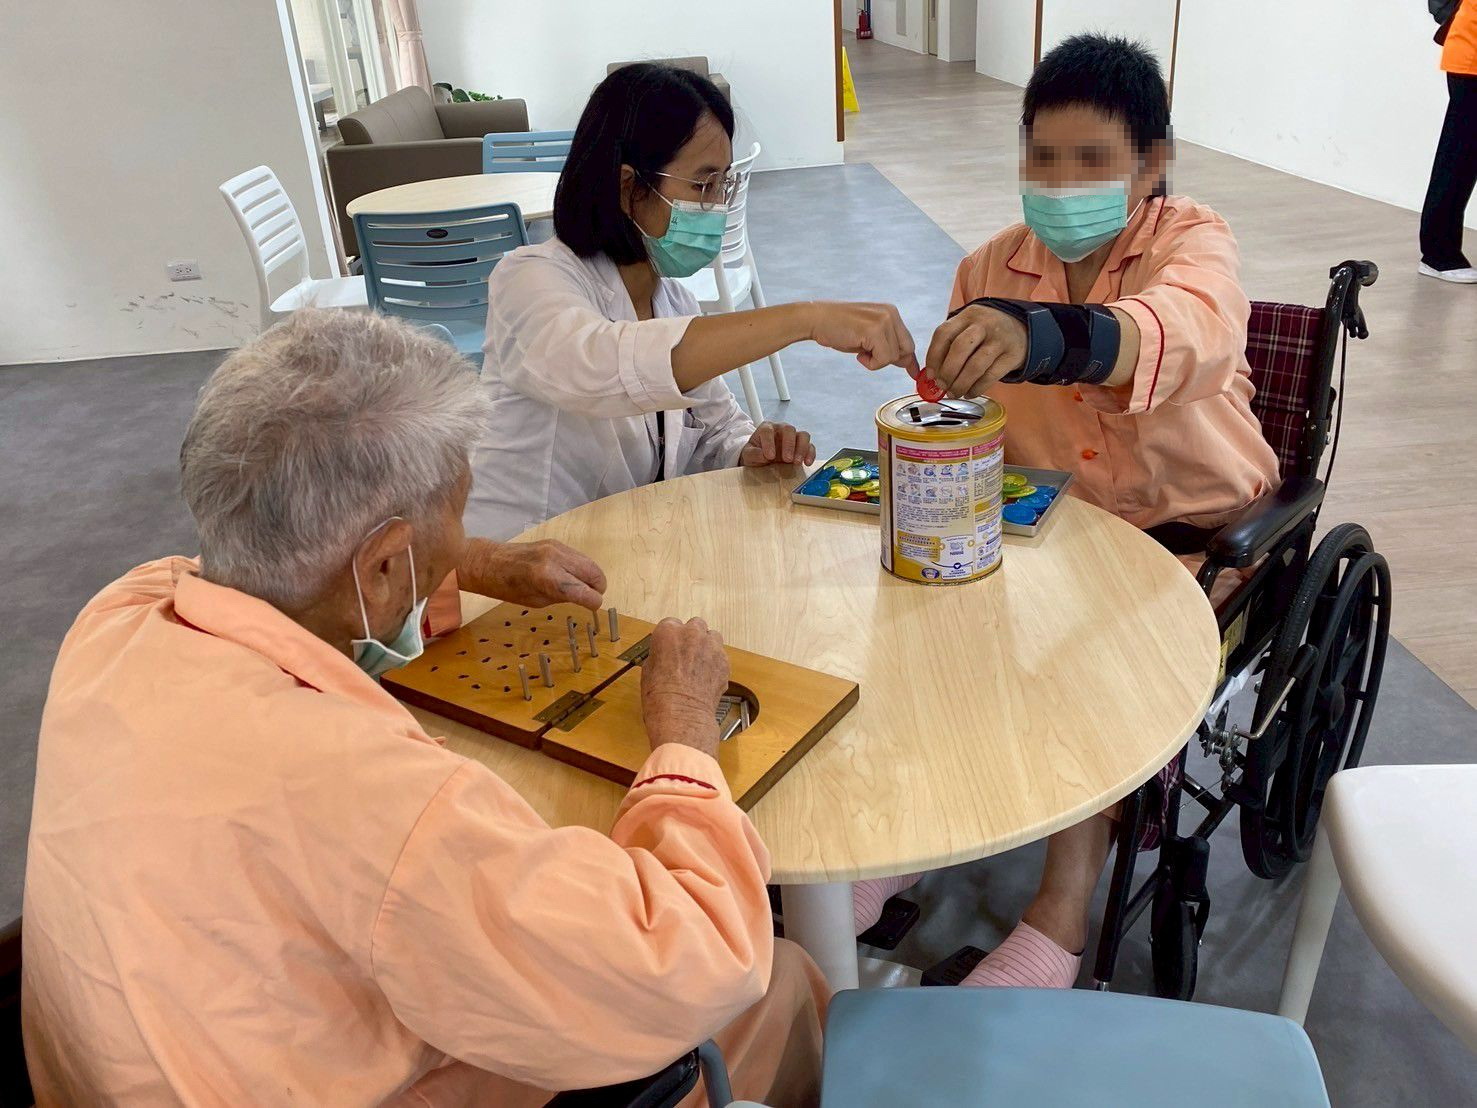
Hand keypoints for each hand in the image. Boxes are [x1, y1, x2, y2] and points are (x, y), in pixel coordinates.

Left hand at [463, 538, 606, 610]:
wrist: (488, 562)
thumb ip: (563, 597)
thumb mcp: (536, 601)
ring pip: (590, 563)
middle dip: (597, 588)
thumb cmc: (506, 588)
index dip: (592, 603)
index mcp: (549, 579)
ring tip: (581, 587)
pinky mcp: (555, 542)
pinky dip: (581, 567)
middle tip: (590, 597)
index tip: (591, 607)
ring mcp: (557, 548)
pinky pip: (578, 556)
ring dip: (591, 577)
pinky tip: (571, 575)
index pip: (587, 593)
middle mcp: (557, 560)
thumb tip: (584, 596)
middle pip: (595, 574)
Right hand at [640, 617, 728, 757]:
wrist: (682, 714)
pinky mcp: (725, 661)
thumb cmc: (661, 696)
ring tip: (699, 663)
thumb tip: (665, 657)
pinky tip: (707, 677)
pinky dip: (716, 662)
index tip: (670, 647)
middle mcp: (692, 633)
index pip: (671, 624)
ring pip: (712, 637)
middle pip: (695, 625)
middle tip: (686, 654)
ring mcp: (711, 646)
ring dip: (707, 646)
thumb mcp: (648, 670)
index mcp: (668, 632)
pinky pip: (721, 655)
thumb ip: (660, 655)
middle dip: (692, 637)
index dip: (671, 638)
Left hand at [740, 422, 815, 466]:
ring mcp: (793, 437)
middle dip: (789, 444)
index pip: (768, 430)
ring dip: (802, 448)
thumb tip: (763, 455)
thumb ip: (753, 454)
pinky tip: (807, 463)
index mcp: (766, 428)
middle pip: (789, 429)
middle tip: (786, 459)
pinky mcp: (801, 447)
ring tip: (796, 462)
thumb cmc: (755, 454)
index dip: (769, 442)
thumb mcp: (748, 455)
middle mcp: (781, 430)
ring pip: (803, 435)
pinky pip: (810, 446)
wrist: (762, 460)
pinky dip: (810, 454)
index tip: (769, 456)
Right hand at [806, 302, 918, 372]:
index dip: (909, 359)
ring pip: (894, 356)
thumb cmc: (837, 328)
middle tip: (868, 357)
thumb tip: (906, 362)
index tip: (914, 372)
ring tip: (859, 351)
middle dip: (890, 360)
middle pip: (907, 349)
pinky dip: (871, 363)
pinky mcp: (875, 330)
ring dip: (876, 361)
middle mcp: (891, 314)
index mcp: (890, 313)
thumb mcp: (868, 338)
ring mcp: (884, 320)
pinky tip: (858, 354)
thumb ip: (887, 346)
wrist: (816, 319)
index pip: (908, 340)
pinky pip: (883, 359)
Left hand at [925, 304, 1027, 398]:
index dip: (933, 356)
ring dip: (961, 384)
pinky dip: (976, 388)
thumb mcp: (969, 327)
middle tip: (942, 386)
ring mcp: (1000, 340)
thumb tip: (933, 375)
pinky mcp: (1012, 356)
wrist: (1022, 329)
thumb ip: (951, 344)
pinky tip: (969, 393)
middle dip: (947, 372)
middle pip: (959, 349)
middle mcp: (984, 325)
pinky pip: (990, 376)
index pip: (944, 334)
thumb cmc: (987, 332)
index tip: (930, 374)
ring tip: (954, 393)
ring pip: (975, 366)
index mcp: (968, 315)